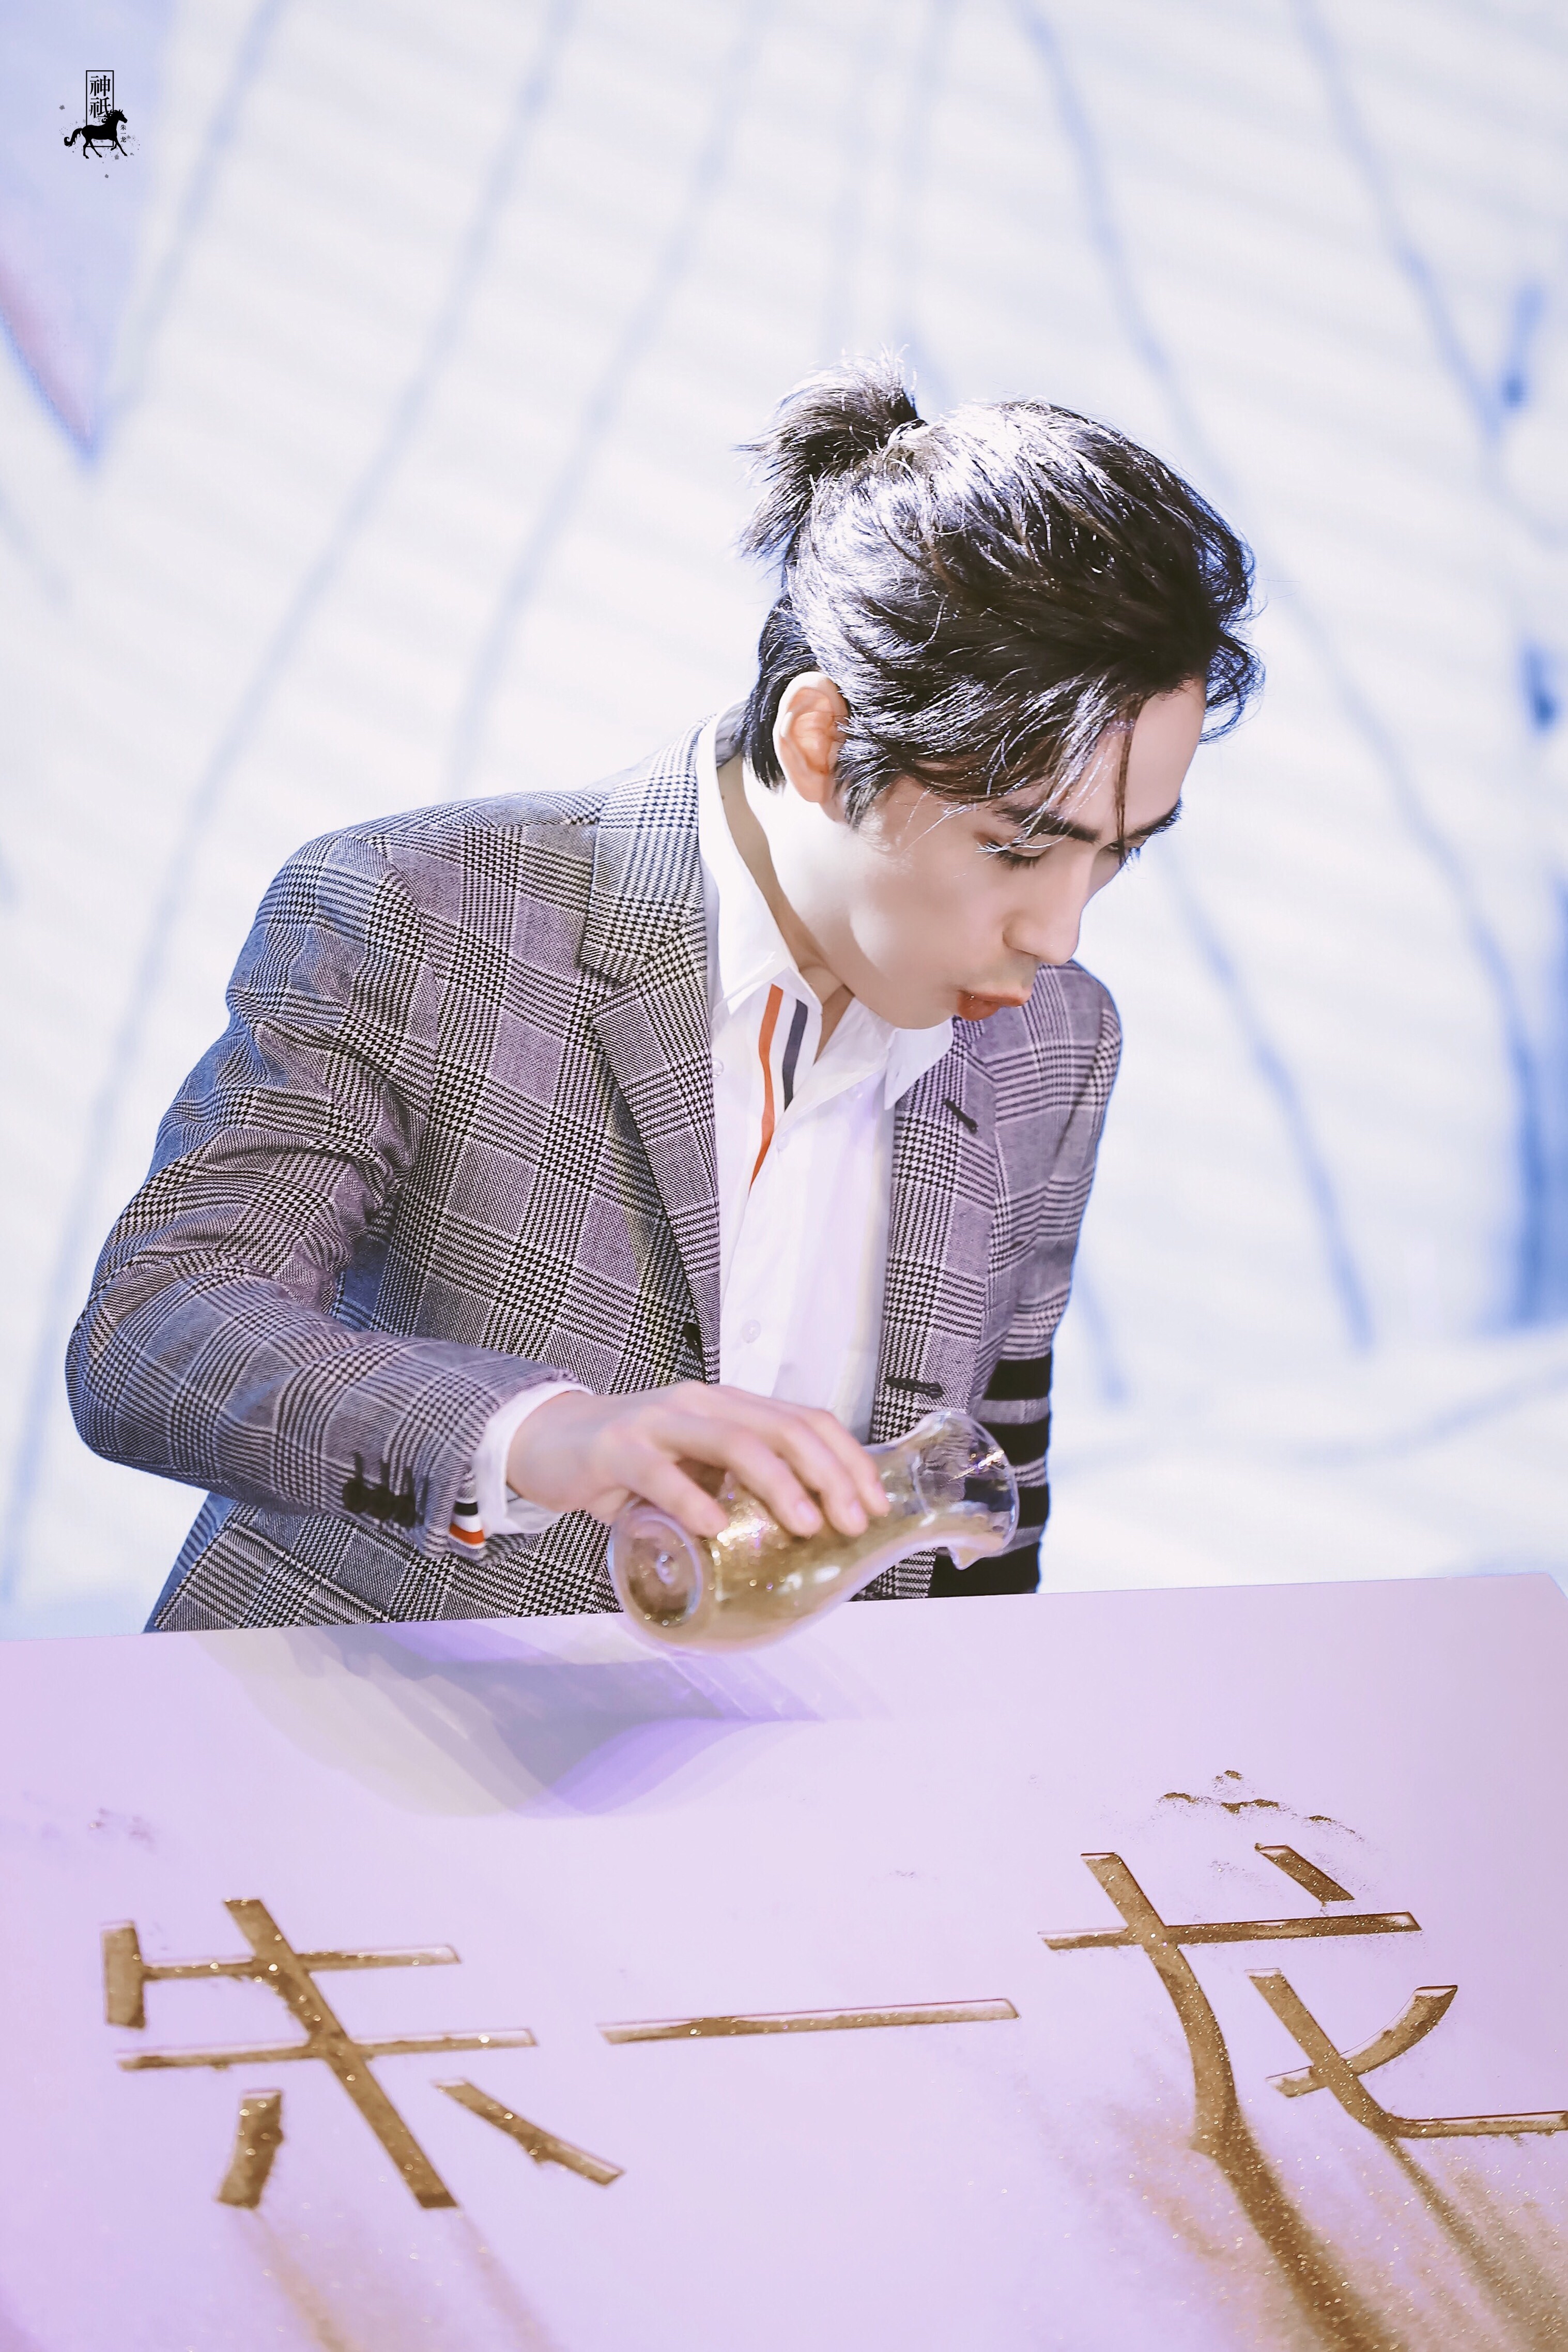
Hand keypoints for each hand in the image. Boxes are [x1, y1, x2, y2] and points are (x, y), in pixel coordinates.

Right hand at [505, 1383, 888, 1542]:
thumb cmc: (634, 1462)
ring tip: (805, 1524)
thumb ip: (740, 1490)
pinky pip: (661, 1472)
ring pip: (736, 1442)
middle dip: (830, 1476)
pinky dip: (691, 1500)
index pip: (809, 1421)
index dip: (850, 1461)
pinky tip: (713, 1527)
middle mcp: (705, 1403)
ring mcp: (660, 1421)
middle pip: (786, 1429)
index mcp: (733, 1407)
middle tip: (852, 1523)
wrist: (550, 1442)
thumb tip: (806, 1539)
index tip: (876, 1506)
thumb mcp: (698, 1469)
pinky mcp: (618, 1447)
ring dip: (779, 1484)